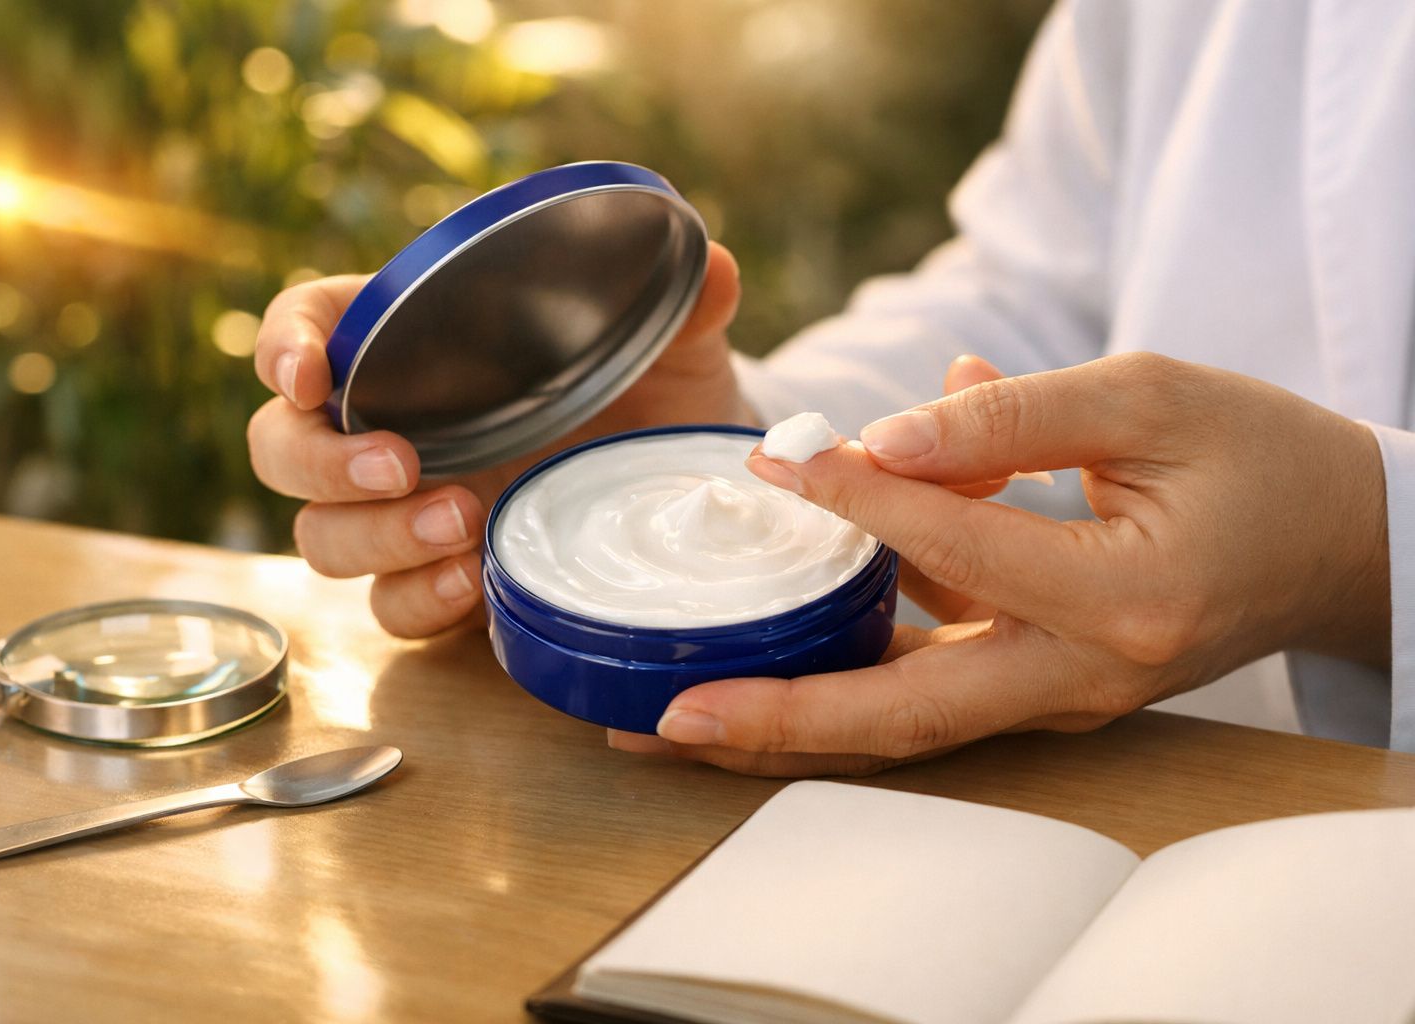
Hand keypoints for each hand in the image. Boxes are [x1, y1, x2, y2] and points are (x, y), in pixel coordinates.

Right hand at [247, 243, 747, 637]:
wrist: (679, 479)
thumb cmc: (652, 390)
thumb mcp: (672, 346)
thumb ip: (684, 305)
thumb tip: (714, 265)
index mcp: (414, 346)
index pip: (309, 324)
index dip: (285, 343)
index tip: (308, 372)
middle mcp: (393, 429)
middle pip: (283, 450)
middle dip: (321, 461)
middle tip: (400, 463)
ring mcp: (407, 513)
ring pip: (324, 539)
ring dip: (376, 537)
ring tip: (466, 525)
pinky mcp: (441, 583)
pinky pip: (392, 608)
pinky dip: (419, 600)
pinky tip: (475, 583)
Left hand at [613, 353, 1389, 775]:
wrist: (1336, 540)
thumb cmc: (1257, 457)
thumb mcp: (1149, 397)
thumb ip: (1015, 412)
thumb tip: (885, 427)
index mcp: (1123, 598)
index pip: (958, 546)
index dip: (856, 498)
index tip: (773, 458)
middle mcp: (1083, 676)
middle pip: (908, 715)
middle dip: (780, 720)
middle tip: (665, 721)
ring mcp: (1059, 696)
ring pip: (905, 724)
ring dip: (790, 723)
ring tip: (679, 721)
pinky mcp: (1040, 687)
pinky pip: (929, 692)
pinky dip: (844, 679)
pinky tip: (761, 660)